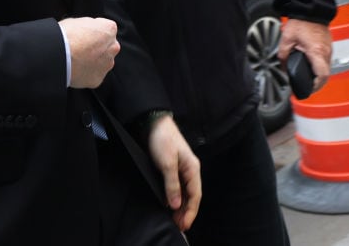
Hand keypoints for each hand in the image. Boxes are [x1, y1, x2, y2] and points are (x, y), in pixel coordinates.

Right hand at [58, 16, 119, 88]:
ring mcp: (106, 65)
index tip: (84, 34)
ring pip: (102, 62)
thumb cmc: (65, 35)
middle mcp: (113, 48)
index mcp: (109, 30)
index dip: (93, 32)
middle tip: (80, 48)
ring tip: (76, 59)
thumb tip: (87, 31)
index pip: (106, 29)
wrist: (58, 54)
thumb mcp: (77, 20)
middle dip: (97, 48)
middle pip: (107, 47)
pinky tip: (75, 69)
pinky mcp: (98, 79)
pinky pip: (93, 75)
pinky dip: (86, 73)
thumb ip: (89, 26)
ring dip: (93, 61)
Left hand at [146, 115, 200, 231]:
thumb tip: (175, 204)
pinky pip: (177, 187)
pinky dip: (175, 197)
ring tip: (174, 219)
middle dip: (186, 212)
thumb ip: (171, 184)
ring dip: (180, 206)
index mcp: (193, 169)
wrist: (153, 122)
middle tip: (178, 226)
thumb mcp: (166, 163)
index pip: (195, 195)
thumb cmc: (162, 139)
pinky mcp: (173, 168)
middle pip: (191, 196)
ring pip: (184, 192)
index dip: (190, 211)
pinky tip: (169, 204)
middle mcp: (190, 170)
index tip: (184, 224)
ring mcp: (182, 169)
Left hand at [279, 19, 332, 92]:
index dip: (317, 86)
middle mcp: (325, 52)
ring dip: (320, 77)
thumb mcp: (287, 39)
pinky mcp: (328, 46)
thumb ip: (283, 55)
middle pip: (326, 75)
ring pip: (327, 69)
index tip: (309, 90)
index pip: (322, 75)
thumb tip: (283, 67)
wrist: (311, 10)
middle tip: (308, 89)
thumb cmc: (301, 22)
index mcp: (316, 51)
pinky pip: (326, 62)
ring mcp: (329, 49)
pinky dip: (320, 68)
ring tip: (310, 82)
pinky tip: (313, 70)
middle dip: (317, 84)